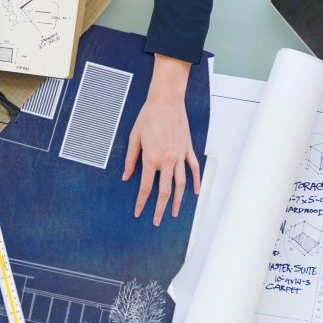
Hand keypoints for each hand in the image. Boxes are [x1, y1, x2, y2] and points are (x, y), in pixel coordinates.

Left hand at [122, 57, 201, 226]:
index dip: (141, 203)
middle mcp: (167, 161)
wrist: (166, 101)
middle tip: (157, 221)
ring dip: (178, 200)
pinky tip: (195, 192)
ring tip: (175, 213)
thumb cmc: (148, 117)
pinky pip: (193, 168)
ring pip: (181, 184)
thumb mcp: (134, 138)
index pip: (145, 188)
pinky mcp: (188, 149)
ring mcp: (179, 156)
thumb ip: (131, 160)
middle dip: (160, 209)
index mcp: (151, 159)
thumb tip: (126, 177)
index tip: (139, 213)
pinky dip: (196, 181)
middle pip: (165, 192)